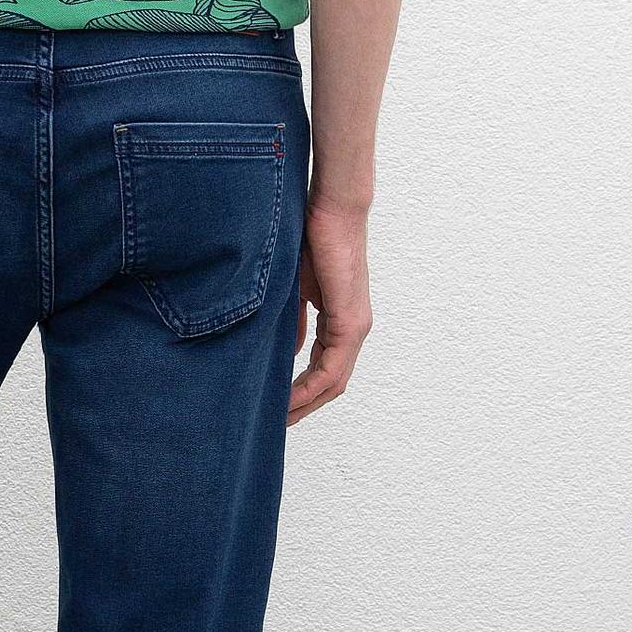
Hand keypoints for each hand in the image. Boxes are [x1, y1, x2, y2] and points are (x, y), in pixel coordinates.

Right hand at [288, 200, 373, 425]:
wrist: (332, 207)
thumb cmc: (312, 235)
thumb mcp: (295, 285)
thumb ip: (294, 318)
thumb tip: (287, 347)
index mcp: (341, 319)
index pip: (323, 368)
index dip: (301, 391)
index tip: (276, 405)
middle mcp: (354, 327)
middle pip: (332, 383)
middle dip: (303, 406)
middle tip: (275, 424)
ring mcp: (355, 326)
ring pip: (334, 381)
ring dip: (306, 403)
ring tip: (279, 419)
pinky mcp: (350, 321)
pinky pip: (332, 368)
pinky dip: (309, 387)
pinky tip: (288, 398)